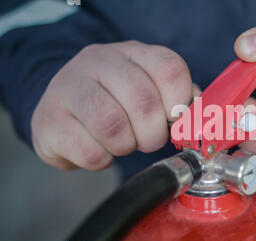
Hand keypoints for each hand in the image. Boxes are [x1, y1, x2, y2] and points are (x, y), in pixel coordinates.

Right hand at [32, 41, 195, 169]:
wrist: (64, 107)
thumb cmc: (118, 102)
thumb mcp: (151, 91)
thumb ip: (179, 101)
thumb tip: (197, 116)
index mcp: (133, 53)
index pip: (170, 69)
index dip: (179, 104)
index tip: (172, 120)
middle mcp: (99, 61)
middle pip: (143, 100)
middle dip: (153, 134)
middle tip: (148, 139)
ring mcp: (68, 87)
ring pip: (112, 125)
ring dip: (126, 146)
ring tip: (122, 143)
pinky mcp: (48, 120)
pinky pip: (89, 152)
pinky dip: (102, 160)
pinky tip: (99, 149)